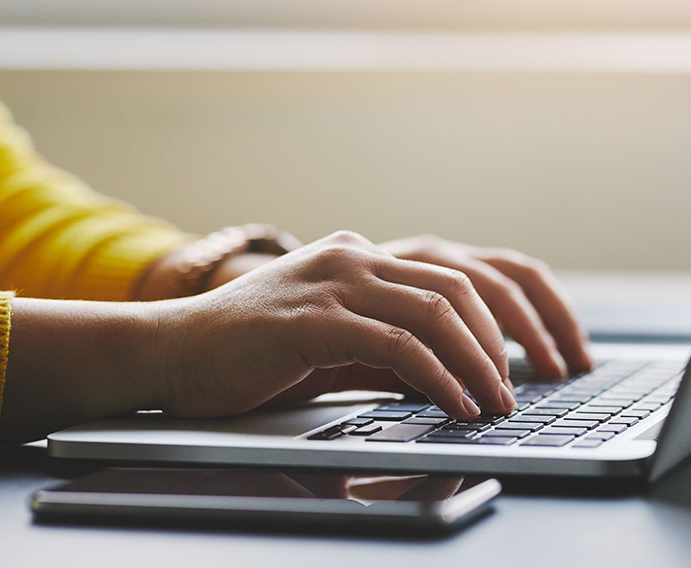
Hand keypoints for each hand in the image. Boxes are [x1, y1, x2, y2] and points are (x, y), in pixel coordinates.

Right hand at [150, 231, 515, 419]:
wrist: (169, 352)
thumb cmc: (249, 353)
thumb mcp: (335, 345)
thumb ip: (389, 351)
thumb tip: (451, 377)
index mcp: (361, 255)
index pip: (455, 275)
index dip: (499, 319)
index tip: (521, 361)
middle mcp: (353, 256)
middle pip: (459, 288)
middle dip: (501, 342)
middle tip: (516, 388)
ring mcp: (332, 282)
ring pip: (436, 313)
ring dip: (477, 363)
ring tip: (495, 402)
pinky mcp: (313, 319)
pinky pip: (397, 347)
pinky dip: (438, 378)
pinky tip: (455, 404)